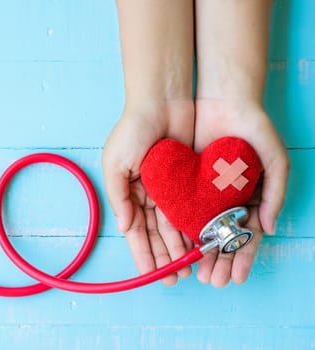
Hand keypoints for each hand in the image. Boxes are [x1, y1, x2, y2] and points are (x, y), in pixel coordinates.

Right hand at [103, 100, 194, 285]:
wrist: (162, 101)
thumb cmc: (133, 130)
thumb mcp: (115, 163)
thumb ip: (119, 197)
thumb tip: (125, 227)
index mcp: (127, 191)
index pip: (134, 230)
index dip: (141, 253)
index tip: (148, 274)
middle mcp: (146, 194)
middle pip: (155, 233)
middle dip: (162, 257)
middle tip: (171, 279)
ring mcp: (167, 188)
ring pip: (173, 225)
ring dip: (178, 248)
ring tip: (186, 269)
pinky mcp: (186, 181)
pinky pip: (189, 210)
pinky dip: (191, 228)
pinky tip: (197, 246)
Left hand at [194, 99, 288, 286]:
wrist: (224, 101)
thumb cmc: (255, 129)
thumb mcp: (275, 160)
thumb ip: (276, 194)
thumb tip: (268, 228)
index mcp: (250, 198)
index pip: (246, 235)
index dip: (243, 257)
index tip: (237, 277)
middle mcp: (227, 200)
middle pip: (221, 237)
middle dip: (218, 261)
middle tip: (212, 282)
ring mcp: (205, 192)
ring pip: (199, 229)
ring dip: (198, 253)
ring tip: (194, 274)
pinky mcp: (185, 183)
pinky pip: (181, 209)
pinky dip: (180, 230)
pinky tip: (178, 248)